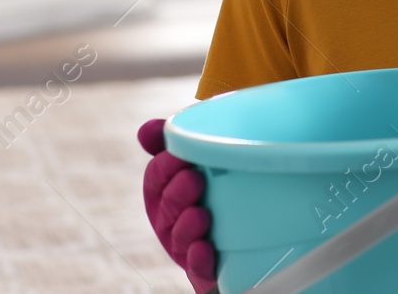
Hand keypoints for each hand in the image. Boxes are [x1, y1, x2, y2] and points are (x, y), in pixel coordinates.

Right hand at [140, 116, 218, 292]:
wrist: (251, 234)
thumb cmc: (221, 184)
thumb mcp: (202, 159)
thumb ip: (176, 140)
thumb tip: (146, 129)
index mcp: (166, 191)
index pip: (155, 177)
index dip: (163, 166)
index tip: (178, 152)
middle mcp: (171, 219)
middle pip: (165, 207)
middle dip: (176, 193)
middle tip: (195, 178)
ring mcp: (187, 245)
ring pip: (178, 238)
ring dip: (187, 225)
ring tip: (202, 213)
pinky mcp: (206, 269)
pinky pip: (198, 268)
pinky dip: (199, 258)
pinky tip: (205, 247)